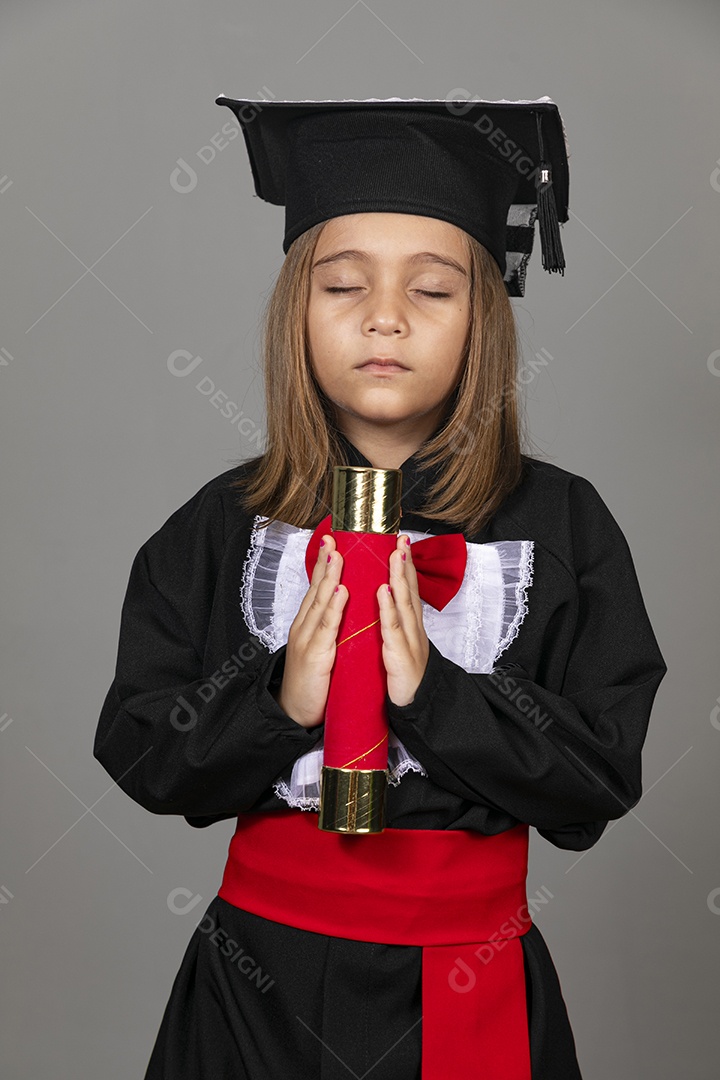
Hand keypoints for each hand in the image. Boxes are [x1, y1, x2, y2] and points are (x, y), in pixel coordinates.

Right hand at [271, 533, 347, 727]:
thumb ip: (331, 627)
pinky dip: (334, 607)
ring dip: (330, 577)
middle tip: (333, 538)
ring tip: (338, 555)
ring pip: (320, 602)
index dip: (324, 565)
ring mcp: (307, 639)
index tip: (333, 541)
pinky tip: (342, 591)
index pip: (317, 589)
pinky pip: (326, 627)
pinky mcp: (314, 656)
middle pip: (316, 589)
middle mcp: (304, 626)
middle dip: (325, 562)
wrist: (293, 711)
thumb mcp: (321, 647)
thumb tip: (346, 607)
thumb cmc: (311, 681)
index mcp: (308, 624)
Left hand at [377, 534, 429, 706]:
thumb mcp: (399, 641)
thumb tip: (384, 599)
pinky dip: (388, 608)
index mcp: (409, 623)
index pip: (408, 588)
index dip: (405, 564)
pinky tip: (384, 590)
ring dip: (399, 576)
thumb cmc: (404, 674)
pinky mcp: (400, 654)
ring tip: (395, 554)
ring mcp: (408, 639)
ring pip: (404, 603)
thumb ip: (394, 621)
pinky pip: (393, 628)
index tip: (400, 541)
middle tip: (402, 537)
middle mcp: (413, 627)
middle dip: (405, 562)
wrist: (415, 704)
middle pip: (410, 589)